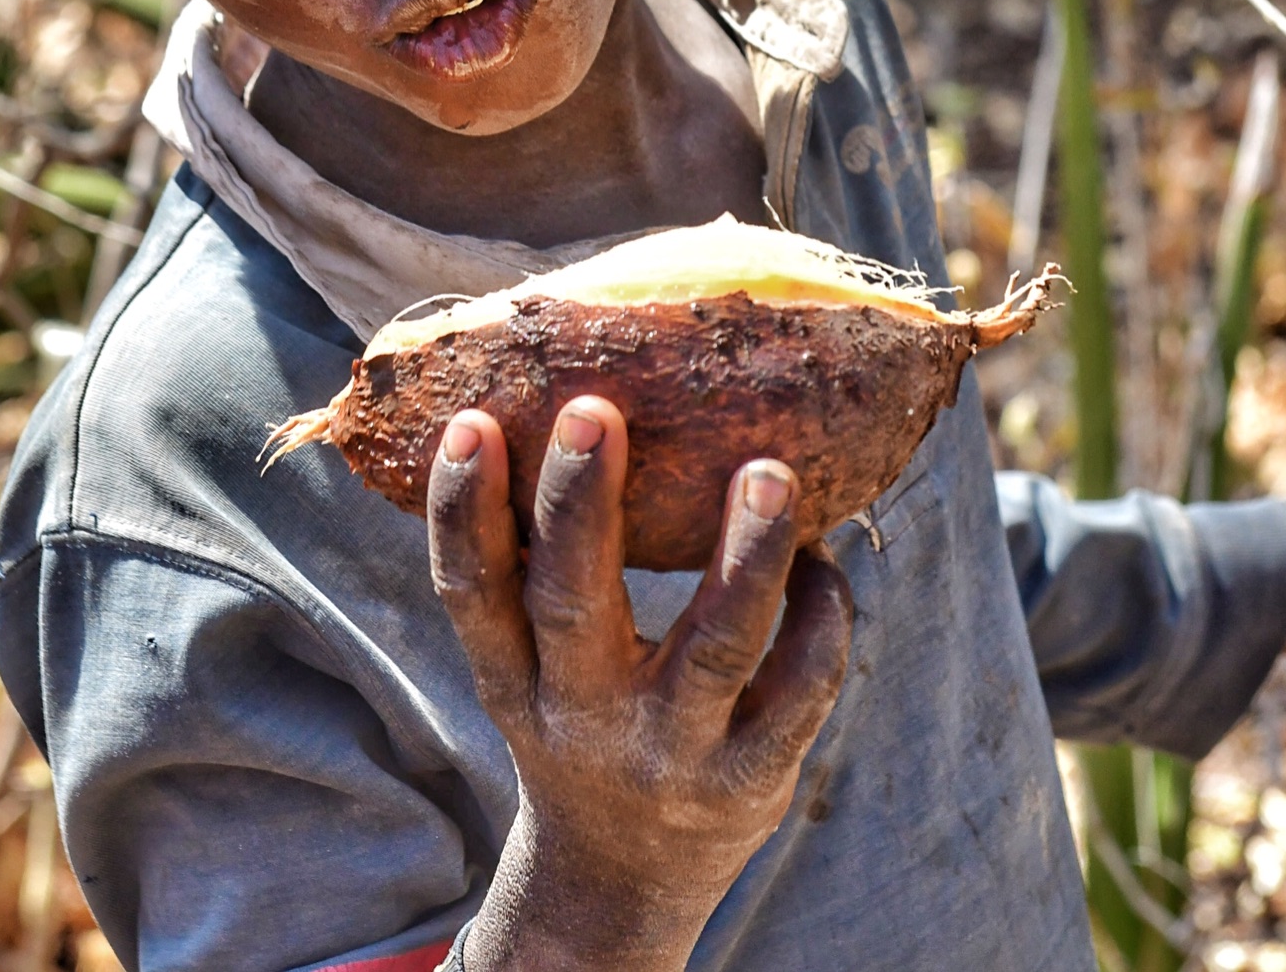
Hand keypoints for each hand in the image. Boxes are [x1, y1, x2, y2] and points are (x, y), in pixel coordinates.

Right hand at [428, 398, 853, 971]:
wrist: (623, 885)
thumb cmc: (582, 724)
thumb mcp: (533, 671)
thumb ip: (537, 570)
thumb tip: (570, 400)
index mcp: (515, 681)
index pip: (474, 593)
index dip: (463, 510)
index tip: (471, 421)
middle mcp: (582, 716)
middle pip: (571, 605)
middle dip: (580, 507)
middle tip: (598, 409)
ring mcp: (672, 751)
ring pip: (714, 649)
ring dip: (744, 556)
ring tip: (768, 471)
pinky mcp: (751, 775)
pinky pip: (801, 688)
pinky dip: (819, 615)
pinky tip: (822, 558)